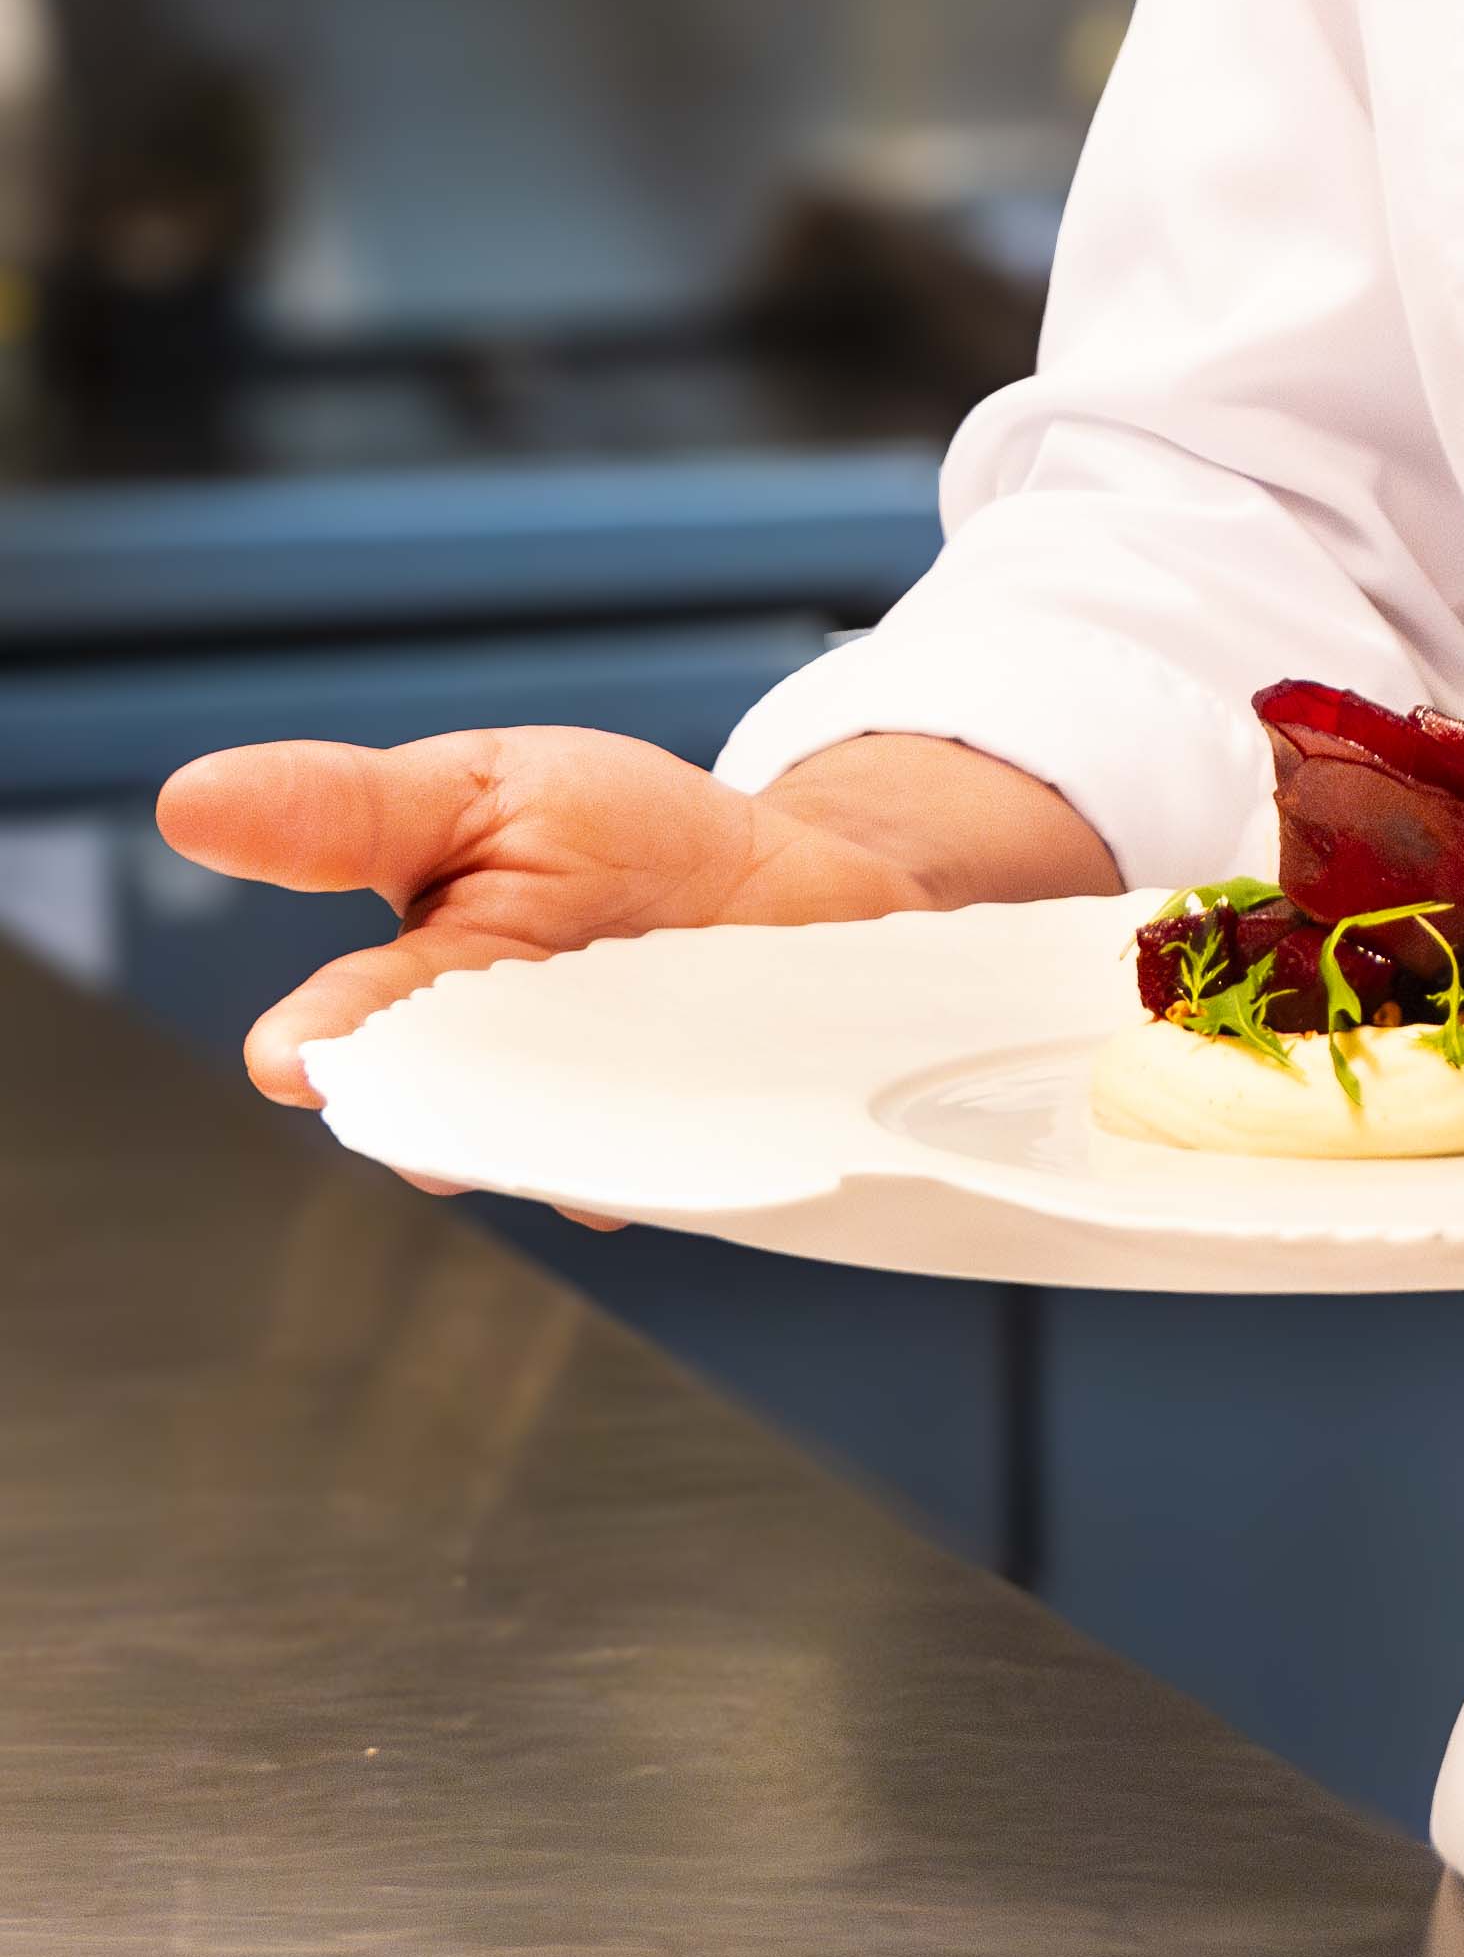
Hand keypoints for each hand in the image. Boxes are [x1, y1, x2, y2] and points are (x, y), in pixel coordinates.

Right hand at [156, 725, 1118, 1124]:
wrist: (781, 883)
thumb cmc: (609, 836)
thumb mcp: (480, 787)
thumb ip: (349, 811)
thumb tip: (190, 801)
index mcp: (408, 990)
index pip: (345, 1020)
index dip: (322, 1038)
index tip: (294, 1056)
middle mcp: (479, 1077)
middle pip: (440, 1113)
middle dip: (440, 1114)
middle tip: (442, 1120)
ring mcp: (576, 1122)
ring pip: (543, 1154)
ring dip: (560, 1132)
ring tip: (598, 1085)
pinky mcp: (672, 1152)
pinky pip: (656, 1169)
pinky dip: (667, 1142)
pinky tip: (681, 1115)